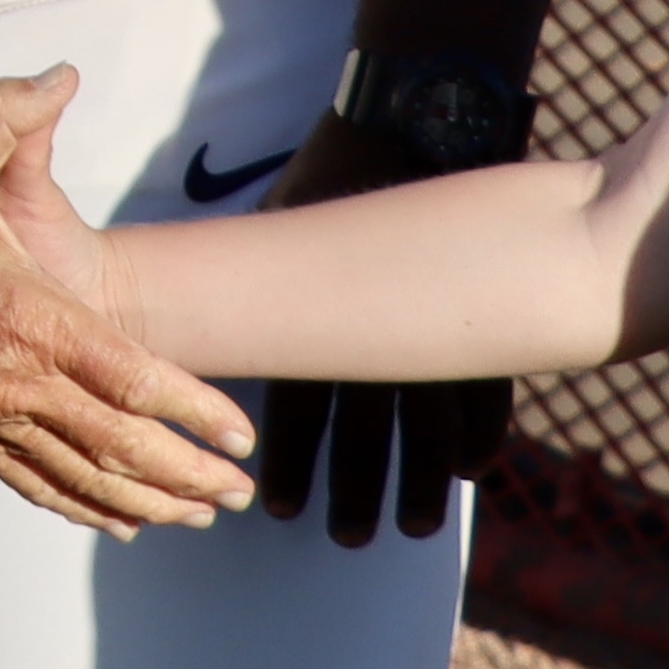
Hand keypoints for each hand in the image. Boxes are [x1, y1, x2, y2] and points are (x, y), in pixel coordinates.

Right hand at [0, 72, 255, 534]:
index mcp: (27, 317)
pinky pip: (32, 483)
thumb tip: (63, 72)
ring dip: (147, 502)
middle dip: (188, 475)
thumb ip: (14, 112)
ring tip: (197, 519)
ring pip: (80, 476)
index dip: (193, 411)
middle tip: (236, 497)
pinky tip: (119, 524)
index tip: (238, 435)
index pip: (131, 378)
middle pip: (119, 445)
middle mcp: (12, 379)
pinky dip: (82, 507)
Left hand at [245, 111, 513, 544]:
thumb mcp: (271, 229)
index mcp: (318, 318)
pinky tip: (464, 472)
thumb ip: (243, 289)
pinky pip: (485, 397)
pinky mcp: (480, 325)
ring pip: (427, 431)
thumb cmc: (321, 181)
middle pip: (365, 435)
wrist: (409, 129)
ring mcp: (436, 333)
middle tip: (346, 539)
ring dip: (415, 484)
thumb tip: (184, 329)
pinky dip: (475, 437)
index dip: (290, 462)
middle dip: (354, 491)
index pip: (298, 409)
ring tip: (407, 528)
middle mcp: (377, 337)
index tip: (278, 511)